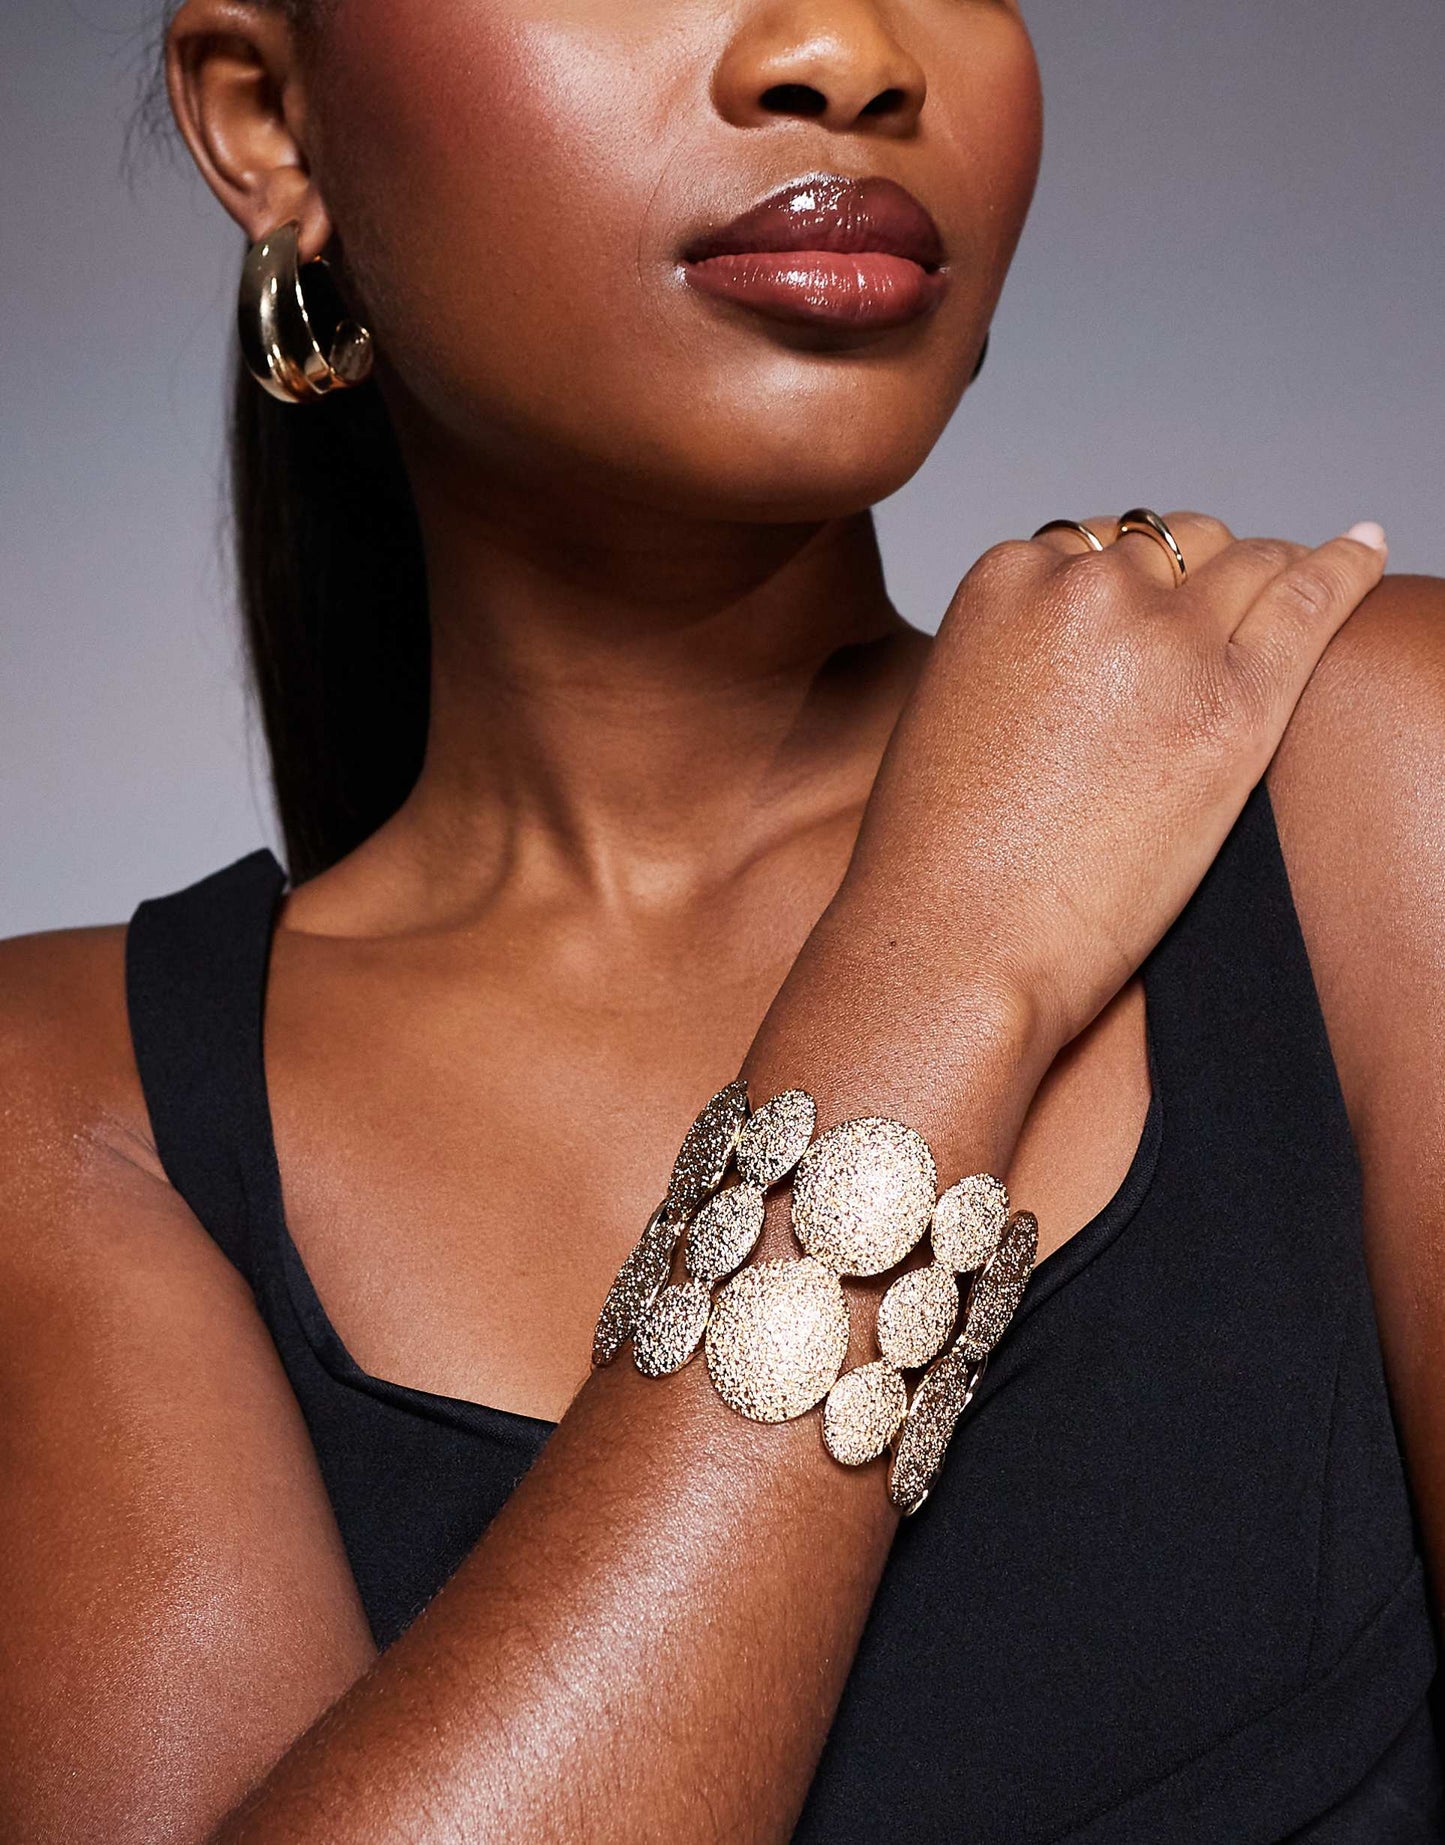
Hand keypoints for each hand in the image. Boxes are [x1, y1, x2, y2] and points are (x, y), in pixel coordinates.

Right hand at [828, 512, 1387, 1067]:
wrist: (951, 944)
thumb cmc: (935, 860)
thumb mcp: (952, 714)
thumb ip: (1015, 658)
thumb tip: (1082, 665)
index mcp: (1003, 580)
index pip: (1094, 545)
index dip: (1130, 583)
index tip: (1150, 614)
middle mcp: (1086, 589)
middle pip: (1173, 545)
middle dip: (1197, 577)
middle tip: (1217, 622)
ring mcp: (1163, 641)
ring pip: (1243, 562)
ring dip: (1264, 576)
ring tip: (1294, 591)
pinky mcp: (1234, 706)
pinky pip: (1311, 602)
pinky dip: (1347, 567)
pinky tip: (1367, 548)